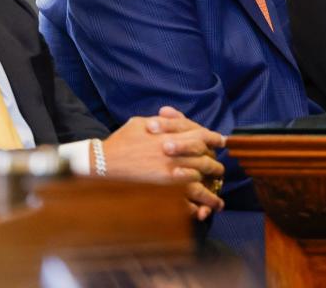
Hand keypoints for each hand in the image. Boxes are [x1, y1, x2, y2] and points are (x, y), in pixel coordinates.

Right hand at [101, 106, 225, 219]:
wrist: (104, 163)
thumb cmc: (121, 142)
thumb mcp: (140, 123)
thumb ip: (161, 120)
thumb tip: (170, 114)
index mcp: (172, 137)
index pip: (202, 136)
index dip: (214, 139)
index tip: (221, 143)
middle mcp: (177, 155)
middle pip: (206, 160)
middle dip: (215, 166)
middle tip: (218, 171)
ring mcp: (173, 175)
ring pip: (202, 184)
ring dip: (212, 191)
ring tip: (217, 197)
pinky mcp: (166, 192)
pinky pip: (189, 202)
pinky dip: (198, 207)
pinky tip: (202, 211)